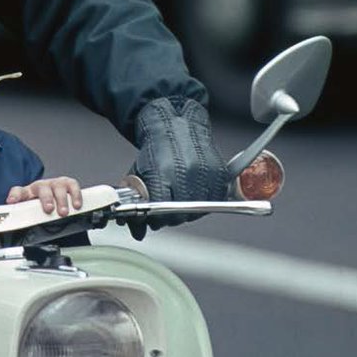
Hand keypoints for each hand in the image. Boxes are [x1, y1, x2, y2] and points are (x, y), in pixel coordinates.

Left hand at [7, 176, 82, 215]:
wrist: (55, 198)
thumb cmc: (42, 206)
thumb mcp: (32, 211)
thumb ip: (26, 218)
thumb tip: (18, 232)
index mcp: (29, 192)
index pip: (19, 191)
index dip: (15, 195)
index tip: (12, 201)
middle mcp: (42, 186)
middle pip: (42, 188)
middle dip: (46, 199)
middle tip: (49, 209)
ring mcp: (55, 183)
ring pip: (58, 187)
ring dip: (61, 200)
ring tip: (63, 212)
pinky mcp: (68, 184)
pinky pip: (73, 186)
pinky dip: (75, 195)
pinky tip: (76, 205)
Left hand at [129, 96, 228, 232]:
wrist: (175, 126)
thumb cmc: (156, 148)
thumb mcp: (139, 173)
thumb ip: (137, 202)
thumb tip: (138, 230)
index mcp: (164, 171)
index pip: (161, 209)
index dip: (155, 218)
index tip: (152, 218)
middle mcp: (188, 172)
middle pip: (181, 214)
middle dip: (170, 218)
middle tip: (164, 212)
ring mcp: (206, 173)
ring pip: (199, 211)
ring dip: (188, 213)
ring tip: (178, 201)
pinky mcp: (220, 174)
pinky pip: (214, 201)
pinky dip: (204, 204)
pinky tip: (192, 196)